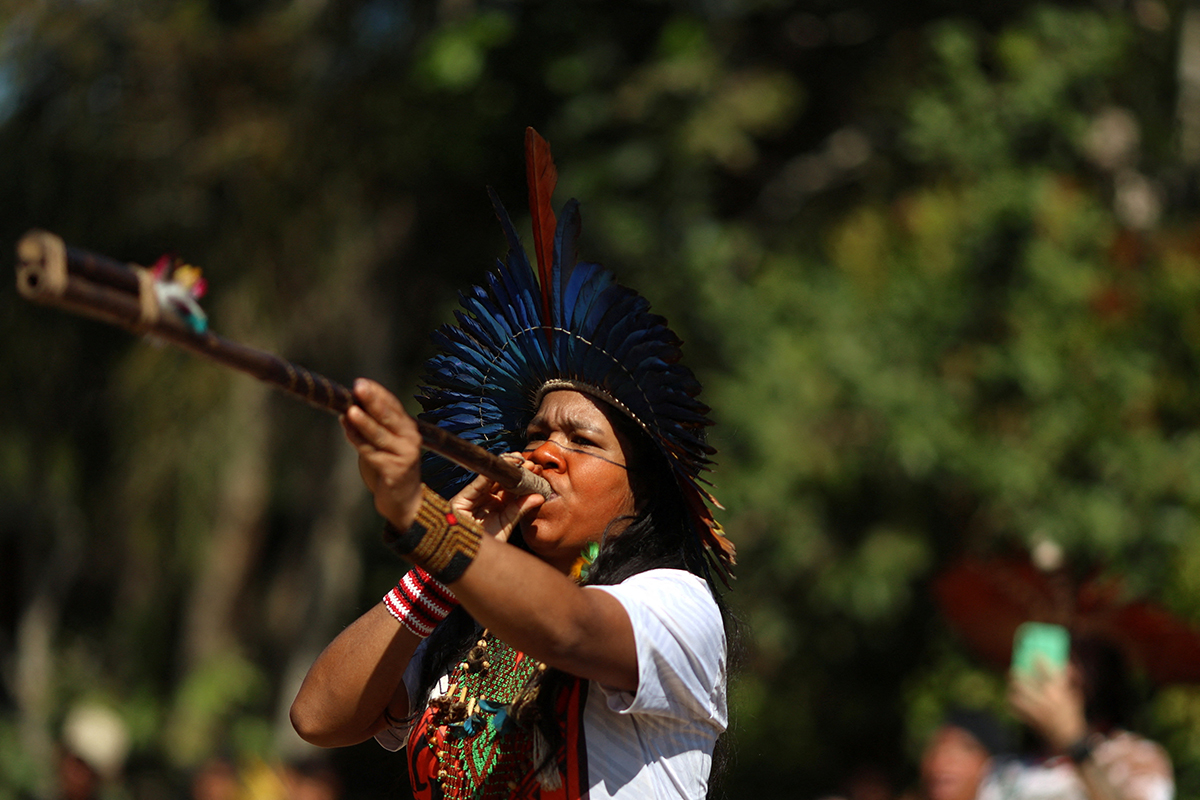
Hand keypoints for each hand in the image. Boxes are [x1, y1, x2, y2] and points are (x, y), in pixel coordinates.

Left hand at [341, 379, 423, 529]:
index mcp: (407, 427)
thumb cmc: (389, 467)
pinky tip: (347, 431)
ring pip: (379, 434)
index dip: (377, 393)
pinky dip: (358, 441)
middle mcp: (410, 438)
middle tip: (358, 387)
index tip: (360, 382)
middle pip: (389, 415)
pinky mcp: (395, 471)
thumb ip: (371, 426)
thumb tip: (348, 408)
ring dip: (364, 422)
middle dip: (372, 400)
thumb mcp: (383, 443)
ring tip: (351, 411)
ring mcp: (405, 454)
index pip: (392, 404)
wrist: (404, 500)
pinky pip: (372, 453)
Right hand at [449, 454, 544, 541]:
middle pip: (499, 481)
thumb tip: (539, 496)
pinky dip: (489, 476)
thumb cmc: (488, 547)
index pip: (508, 488)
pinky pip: (476, 485)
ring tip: (519, 463)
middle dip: (514, 471)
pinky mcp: (460, 501)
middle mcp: (482, 501)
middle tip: (530, 464)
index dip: (520, 478)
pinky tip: (502, 469)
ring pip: (488, 479)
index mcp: (494, 507)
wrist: (469, 562)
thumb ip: (520, 510)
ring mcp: (471, 500)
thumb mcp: (507, 525)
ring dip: (504, 469)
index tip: (534, 469)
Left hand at [1008, 660, 1088, 751]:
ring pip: (1017, 691)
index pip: (1046, 669)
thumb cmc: (1073, 716)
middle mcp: (1046, 697)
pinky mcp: (1030, 718)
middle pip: (1024, 679)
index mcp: (1059, 691)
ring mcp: (1036, 708)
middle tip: (1014, 670)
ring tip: (1012, 685)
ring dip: (1013, 687)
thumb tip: (1066, 664)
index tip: (1035, 653)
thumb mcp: (1076, 696)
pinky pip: (1015, 707)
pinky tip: (1013, 699)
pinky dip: (1012, 702)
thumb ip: (1071, 680)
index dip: (1039, 658)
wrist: (1069, 739)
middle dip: (1016, 672)